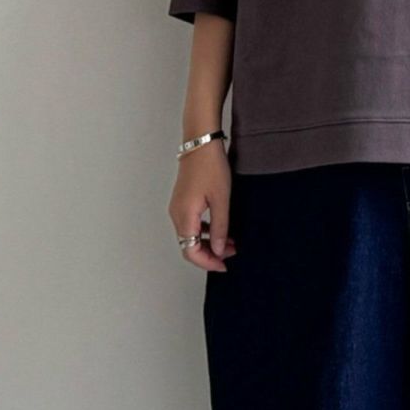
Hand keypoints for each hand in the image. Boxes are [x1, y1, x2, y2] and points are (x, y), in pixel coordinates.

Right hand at [168, 141, 236, 271]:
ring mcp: (178, 208)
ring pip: (190, 236)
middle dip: (210, 254)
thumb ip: (220, 228)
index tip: (224, 265)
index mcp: (184, 216)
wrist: (200, 143)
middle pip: (189, 246)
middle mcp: (176, 214)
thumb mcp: (222, 200)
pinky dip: (205, 232)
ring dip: (209, 243)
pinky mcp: (182, 202)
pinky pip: (191, 225)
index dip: (207, 262)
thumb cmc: (210, 166)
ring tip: (231, 242)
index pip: (190, 251)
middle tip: (232, 254)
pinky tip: (221, 229)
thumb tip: (220, 250)